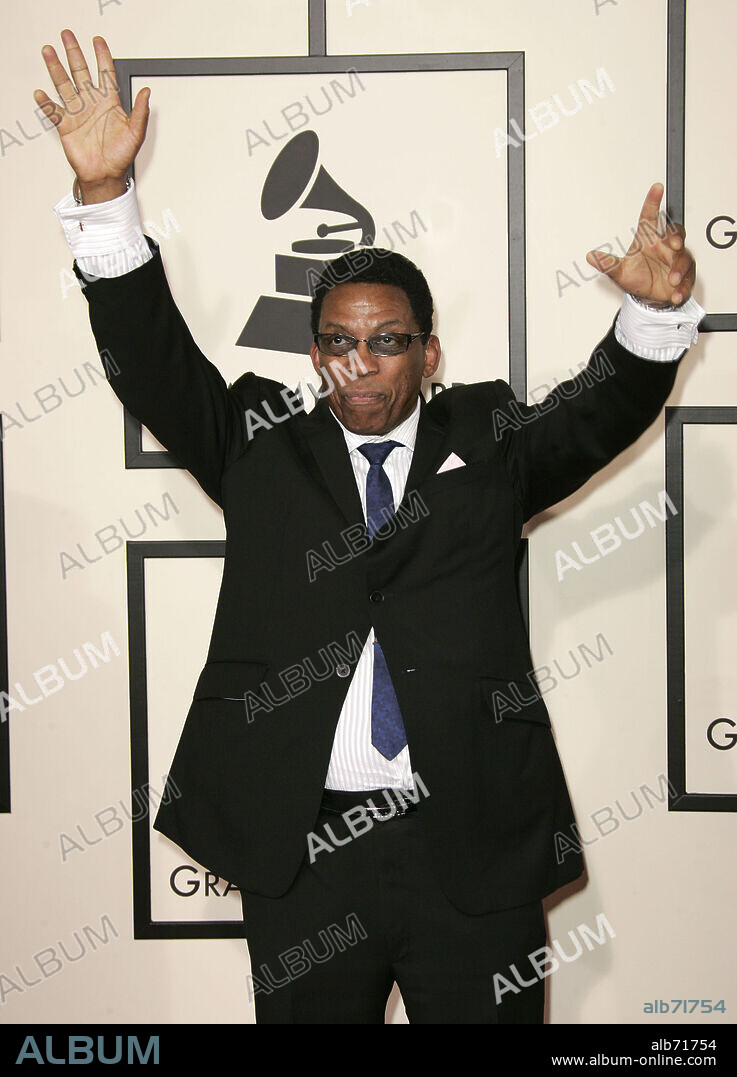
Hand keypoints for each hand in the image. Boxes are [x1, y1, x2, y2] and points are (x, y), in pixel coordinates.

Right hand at [33, 29, 149, 201]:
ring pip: (64, 86)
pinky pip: (53, 111)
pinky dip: (46, 103)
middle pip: (81, 72)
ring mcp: (78, 114)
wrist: (106, 176)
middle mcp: (92, 104)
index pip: (105, 74)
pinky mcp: (66, 126)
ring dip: (56, 69)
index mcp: (109, 103)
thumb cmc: (121, 156)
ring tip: (49, 53)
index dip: (102, 57)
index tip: (98, 42)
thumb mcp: (136, 133)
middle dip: (74, 54)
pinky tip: (41, 93)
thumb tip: (147, 92)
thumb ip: (141, 112)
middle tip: (67, 36)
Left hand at [585, 182, 695, 306]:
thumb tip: (591, 256)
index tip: (656, 188)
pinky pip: (687, 278)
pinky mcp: (684, 275)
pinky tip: (676, 294)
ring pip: (684, 257)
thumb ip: (608, 264)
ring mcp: (676, 260)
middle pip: (676, 232)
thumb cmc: (637, 279)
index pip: (649, 217)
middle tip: (673, 245)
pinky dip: (683, 287)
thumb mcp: (620, 272)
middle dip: (677, 236)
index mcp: (648, 241)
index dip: (652, 202)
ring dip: (679, 268)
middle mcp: (664, 247)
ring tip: (672, 280)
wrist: (649, 298)